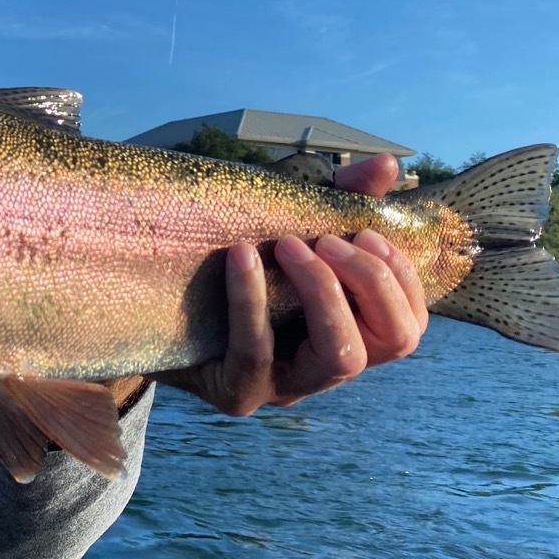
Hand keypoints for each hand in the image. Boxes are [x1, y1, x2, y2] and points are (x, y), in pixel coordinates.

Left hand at [154, 153, 428, 414]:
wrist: (149, 302)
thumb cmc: (230, 261)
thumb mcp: (286, 221)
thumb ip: (337, 197)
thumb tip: (388, 165)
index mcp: (347, 332)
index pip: (409, 324)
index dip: (401, 277)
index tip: (363, 232)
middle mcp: (325, 367)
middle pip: (394, 341)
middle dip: (371, 279)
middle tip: (327, 238)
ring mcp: (285, 387)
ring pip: (341, 357)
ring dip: (324, 290)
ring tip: (288, 244)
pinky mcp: (237, 392)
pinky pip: (257, 351)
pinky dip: (251, 298)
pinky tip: (240, 255)